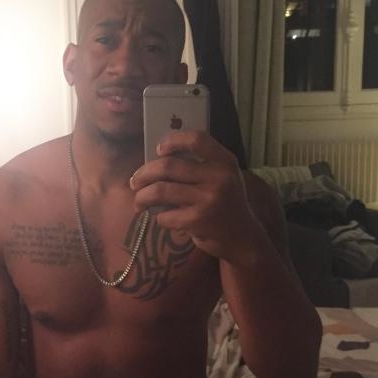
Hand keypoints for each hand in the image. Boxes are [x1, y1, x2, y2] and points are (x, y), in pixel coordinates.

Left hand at [130, 129, 261, 263]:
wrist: (242, 238)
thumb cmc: (225, 203)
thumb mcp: (222, 178)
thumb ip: (200, 165)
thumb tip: (157, 158)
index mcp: (225, 161)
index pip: (197, 139)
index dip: (173, 141)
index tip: (158, 149)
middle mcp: (219, 177)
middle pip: (168, 166)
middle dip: (144, 174)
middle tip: (135, 182)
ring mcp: (209, 199)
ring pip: (160, 191)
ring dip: (142, 197)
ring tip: (138, 202)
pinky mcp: (198, 221)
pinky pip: (165, 215)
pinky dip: (158, 218)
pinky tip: (163, 219)